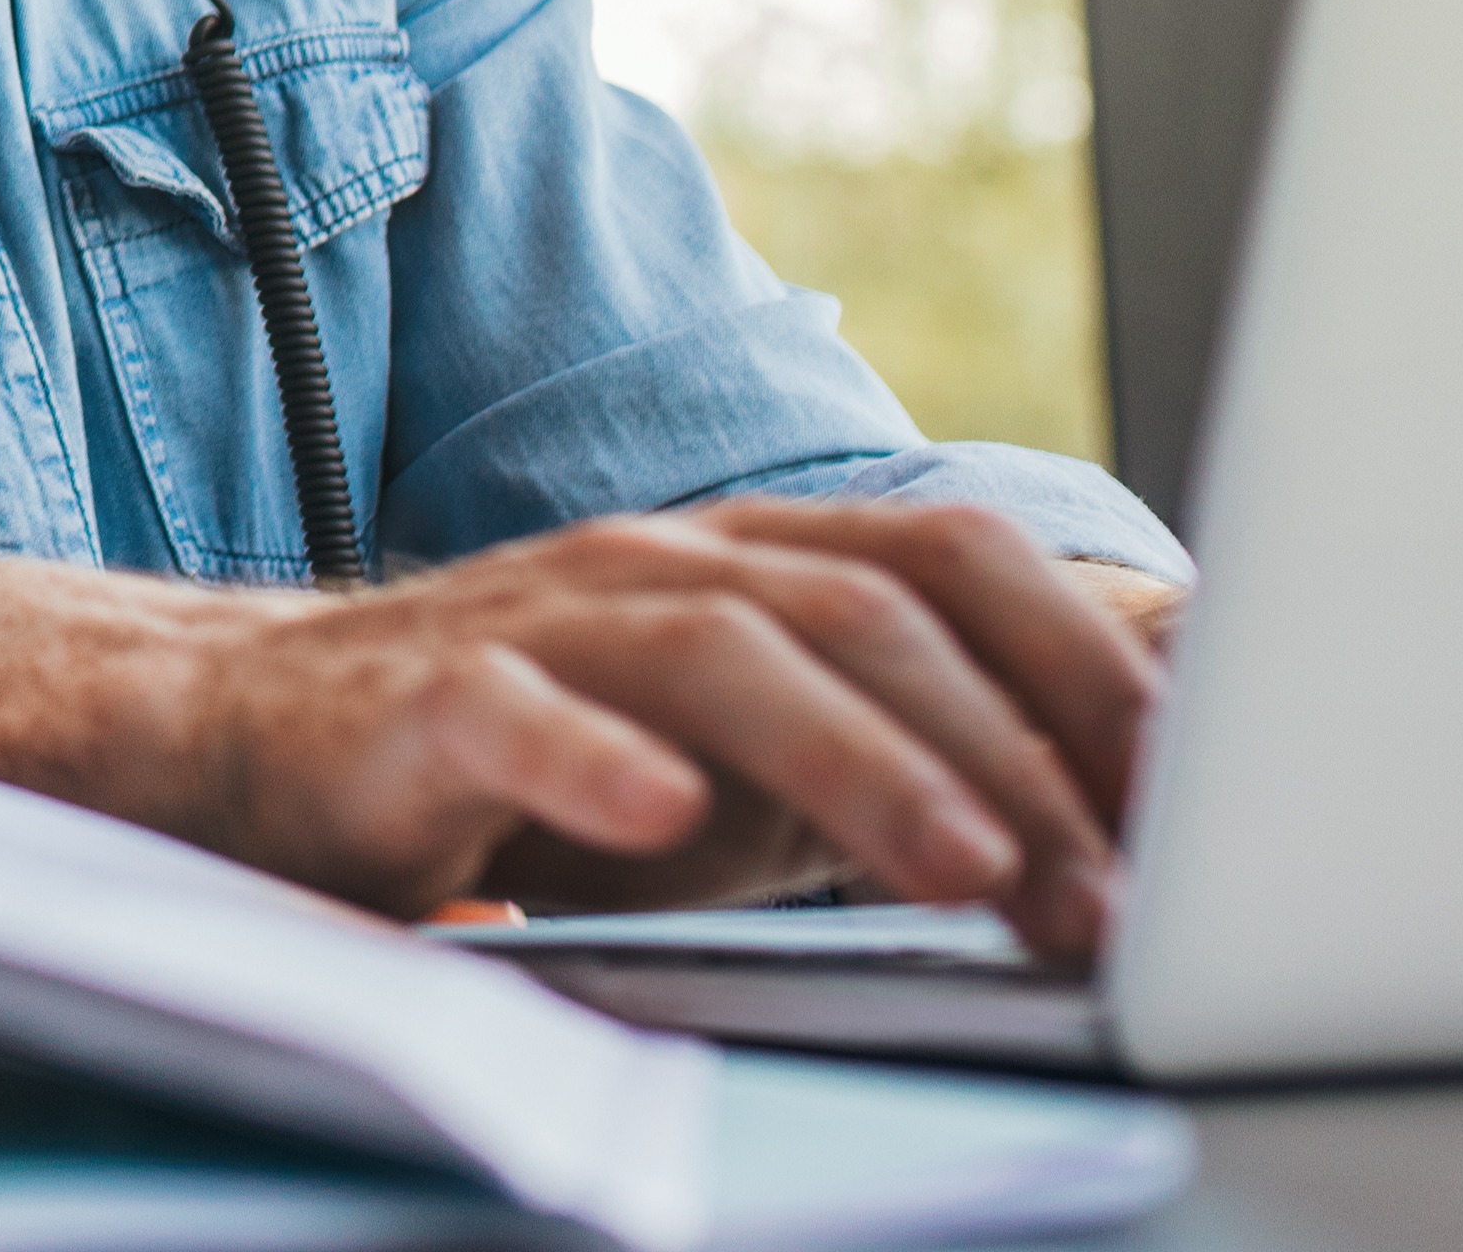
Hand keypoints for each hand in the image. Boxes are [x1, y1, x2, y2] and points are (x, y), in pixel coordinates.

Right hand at [153, 501, 1159, 960]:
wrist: (264, 739)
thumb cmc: (544, 761)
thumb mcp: (750, 758)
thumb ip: (906, 752)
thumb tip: (1136, 816)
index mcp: (755, 562)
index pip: (958, 562)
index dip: (1088, 662)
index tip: (1198, 797)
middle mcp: (660, 565)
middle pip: (871, 613)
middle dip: (1010, 757)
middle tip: (1099, 900)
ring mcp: (537, 621)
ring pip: (724, 649)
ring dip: (863, 761)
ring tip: (961, 871)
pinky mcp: (413, 700)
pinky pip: (507, 712)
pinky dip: (589, 761)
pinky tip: (655, 821)